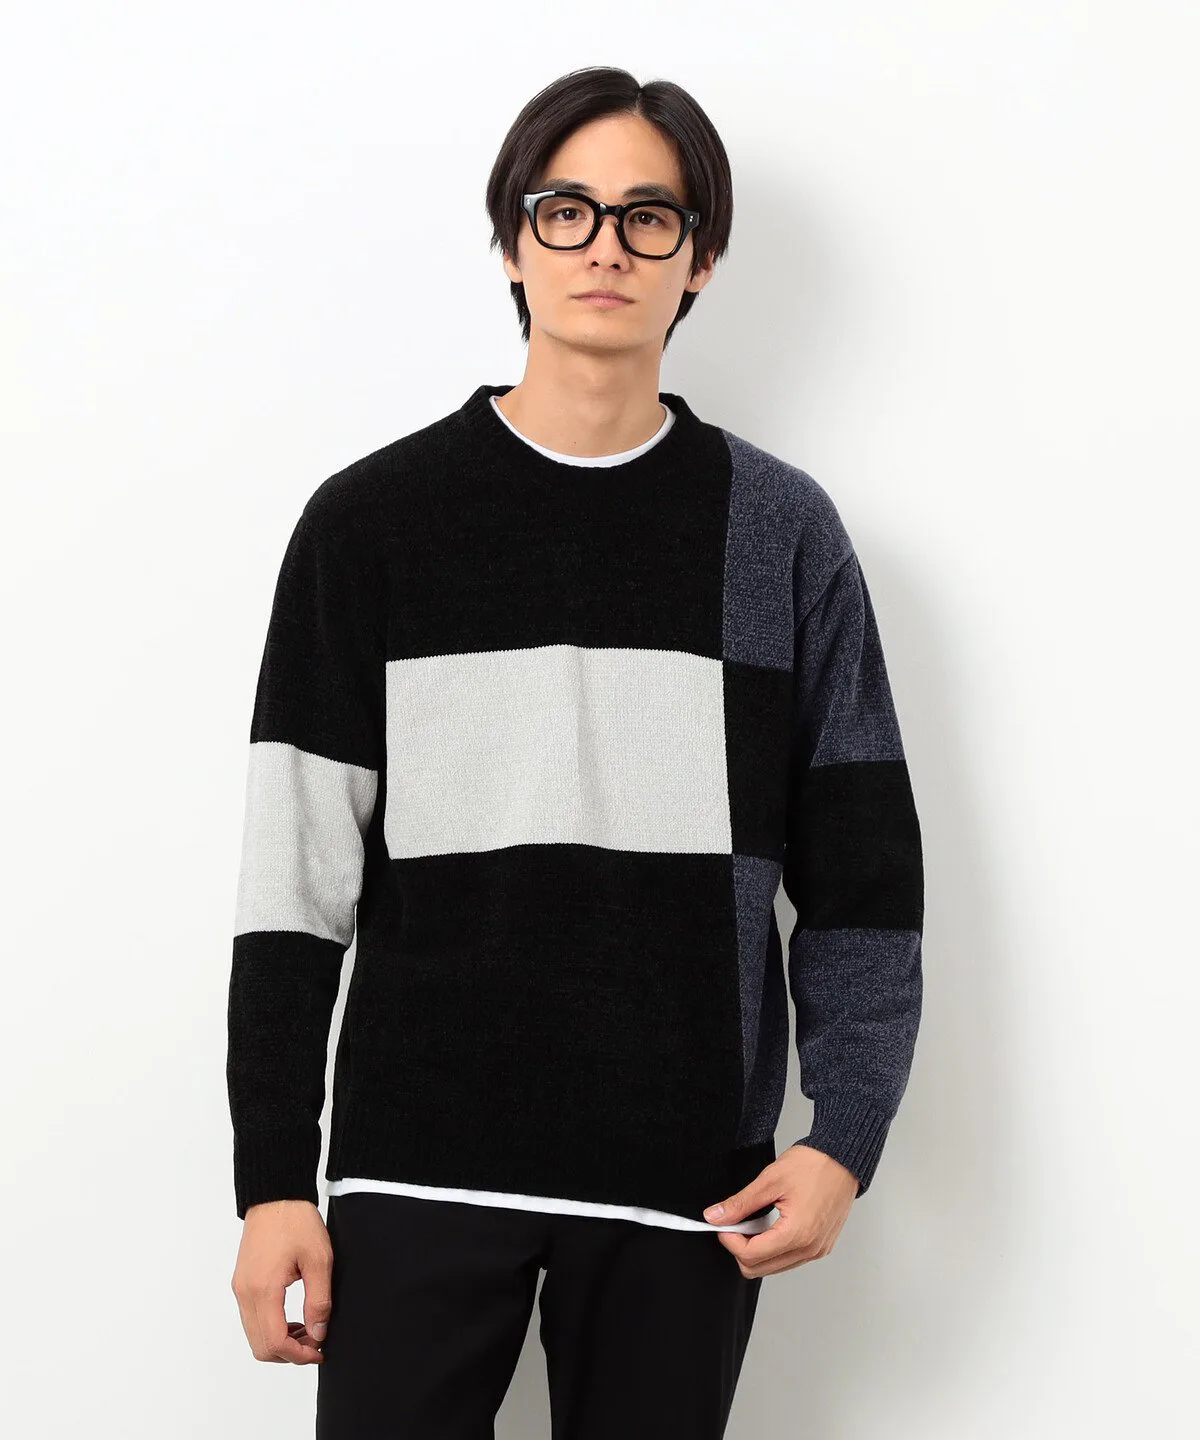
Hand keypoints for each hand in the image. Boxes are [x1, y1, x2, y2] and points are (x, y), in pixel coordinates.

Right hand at [231, 1199, 332, 1363]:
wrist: (276, 1196)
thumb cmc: (297, 1222)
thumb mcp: (319, 1260)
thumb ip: (319, 1301)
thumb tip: (318, 1333)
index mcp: (263, 1289)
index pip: (274, 1343)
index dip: (298, 1355)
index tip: (319, 1351)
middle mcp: (245, 1293)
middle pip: (260, 1347)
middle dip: (289, 1354)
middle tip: (315, 1343)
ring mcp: (240, 1289)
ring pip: (254, 1335)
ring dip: (280, 1342)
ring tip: (308, 1330)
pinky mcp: (241, 1283)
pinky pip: (252, 1319)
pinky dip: (271, 1328)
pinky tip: (293, 1319)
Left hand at [702, 1144, 858, 1277]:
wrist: (843, 1159)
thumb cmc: (814, 1165)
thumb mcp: (770, 1180)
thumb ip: (740, 1203)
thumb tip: (716, 1216)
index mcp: (797, 1233)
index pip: (751, 1256)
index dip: (730, 1241)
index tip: (724, 1224)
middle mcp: (809, 1248)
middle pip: (759, 1269)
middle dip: (741, 1248)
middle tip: (737, 1223)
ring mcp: (817, 1250)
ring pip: (773, 1267)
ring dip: (758, 1249)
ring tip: (757, 1221)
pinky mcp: (821, 1247)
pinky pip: (789, 1259)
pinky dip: (774, 1247)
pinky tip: (772, 1224)